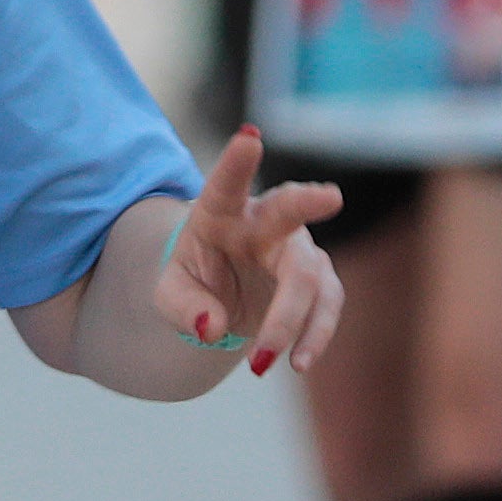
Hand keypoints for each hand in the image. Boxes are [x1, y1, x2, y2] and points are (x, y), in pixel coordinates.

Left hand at [156, 131, 348, 380]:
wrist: (218, 294)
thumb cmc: (192, 280)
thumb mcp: (170, 293)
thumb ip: (183, 307)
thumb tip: (211, 327)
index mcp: (220, 210)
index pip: (227, 183)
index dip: (237, 161)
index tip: (249, 138)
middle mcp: (265, 221)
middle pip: (289, 211)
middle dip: (309, 201)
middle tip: (331, 197)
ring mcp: (296, 248)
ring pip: (309, 275)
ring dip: (294, 318)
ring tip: (265, 358)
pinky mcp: (316, 279)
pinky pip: (326, 305)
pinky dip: (313, 336)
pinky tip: (298, 362)